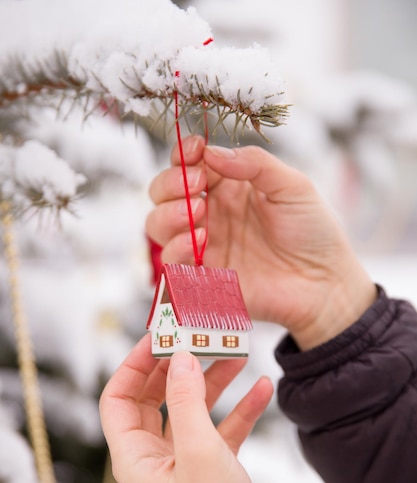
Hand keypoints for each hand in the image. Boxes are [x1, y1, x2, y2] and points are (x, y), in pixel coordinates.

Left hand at [100, 334, 289, 482]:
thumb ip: (187, 400)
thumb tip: (180, 357)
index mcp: (135, 455)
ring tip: (236, 355)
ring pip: (192, 408)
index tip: (159, 337)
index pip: (119, 397)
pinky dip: (239, 408)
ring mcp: (184, 460)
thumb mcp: (199, 451)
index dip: (135, 364)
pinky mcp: (213, 466)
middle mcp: (155, 456)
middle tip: (198, 338)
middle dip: (177, 368)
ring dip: (213, 382)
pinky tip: (261, 389)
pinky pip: (222, 427)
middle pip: (156, 397)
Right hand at [147, 137, 375, 348]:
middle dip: (170, 183)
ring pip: (157, 224)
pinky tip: (200, 241)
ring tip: (198, 212)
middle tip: (197, 185)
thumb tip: (211, 153)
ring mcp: (204, 245)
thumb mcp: (292, 186)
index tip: (194, 150)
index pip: (189, 164)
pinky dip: (176, 248)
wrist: (325, 283)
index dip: (184, 154)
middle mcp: (211, 213)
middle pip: (164, 192)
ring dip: (168, 214)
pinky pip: (171, 262)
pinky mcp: (203, 277)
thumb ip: (254, 164)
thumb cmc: (314, 232)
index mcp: (229, 187)